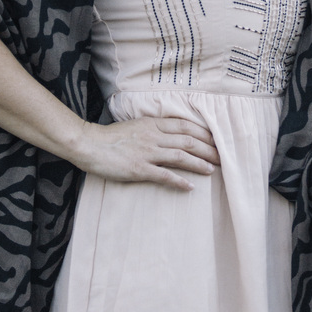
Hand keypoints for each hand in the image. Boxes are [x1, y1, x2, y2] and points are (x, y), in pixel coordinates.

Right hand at [73, 116, 220, 190]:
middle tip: (222, 157)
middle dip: (207, 149)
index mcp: (153, 124)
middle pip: (188, 141)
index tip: (216, 140)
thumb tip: (172, 135)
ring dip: (199, 163)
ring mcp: (147, 152)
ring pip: (180, 156)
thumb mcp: (136, 126)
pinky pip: (163, 175)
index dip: (203, 133)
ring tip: (212, 170)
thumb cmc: (111, 137)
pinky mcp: (139, 169)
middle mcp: (153, 136)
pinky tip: (190, 187)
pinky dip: (179, 181)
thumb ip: (154, 129)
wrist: (90, 144)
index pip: (185, 126)